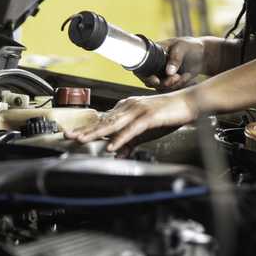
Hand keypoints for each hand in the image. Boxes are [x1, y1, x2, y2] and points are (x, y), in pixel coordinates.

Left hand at [65, 90, 199, 152]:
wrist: (188, 102)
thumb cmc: (168, 115)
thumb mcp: (146, 131)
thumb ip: (130, 142)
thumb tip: (117, 153)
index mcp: (126, 108)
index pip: (103, 120)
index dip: (86, 128)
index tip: (71, 135)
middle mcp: (129, 107)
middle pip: (103, 121)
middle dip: (85, 129)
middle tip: (67, 136)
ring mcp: (138, 110)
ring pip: (113, 124)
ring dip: (96, 133)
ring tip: (82, 140)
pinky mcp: (149, 116)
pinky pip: (132, 129)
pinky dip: (121, 138)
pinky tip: (112, 146)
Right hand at [139, 37, 206, 89]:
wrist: (203, 55)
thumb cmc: (191, 46)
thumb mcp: (182, 48)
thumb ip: (175, 59)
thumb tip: (168, 72)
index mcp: (153, 53)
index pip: (142, 67)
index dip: (145, 76)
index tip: (156, 80)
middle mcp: (155, 65)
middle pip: (150, 81)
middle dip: (163, 83)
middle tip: (177, 77)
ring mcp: (161, 75)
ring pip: (160, 87)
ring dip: (173, 85)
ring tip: (185, 76)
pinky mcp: (169, 82)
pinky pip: (170, 90)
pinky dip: (179, 86)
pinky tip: (187, 77)